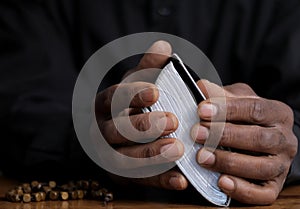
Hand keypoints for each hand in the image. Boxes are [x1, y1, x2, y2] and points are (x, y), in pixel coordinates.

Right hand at [95, 41, 187, 189]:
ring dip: (151, 155)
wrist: (110, 138)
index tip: (156, 91)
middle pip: (117, 131)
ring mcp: (109, 156)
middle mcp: (102, 131)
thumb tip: (163, 46)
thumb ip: (149, 68)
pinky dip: (159, 180)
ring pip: (124, 160)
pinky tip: (180, 179)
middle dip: (144, 127)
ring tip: (177, 150)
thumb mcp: (136, 84)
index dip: (133, 94)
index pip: (114, 97)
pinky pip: (139, 181)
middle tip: (172, 121)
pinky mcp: (122, 177)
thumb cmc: (129, 106)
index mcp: (105, 105)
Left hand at [192, 80, 297, 203]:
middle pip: (260, 138)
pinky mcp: (273, 186)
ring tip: (203, 157)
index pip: (256, 109)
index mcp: (278, 114)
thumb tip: (202, 87)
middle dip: (226, 136)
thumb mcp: (235, 100)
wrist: (258, 140)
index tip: (202, 110)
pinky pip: (263, 194)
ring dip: (230, 162)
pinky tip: (222, 182)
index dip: (228, 110)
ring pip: (261, 167)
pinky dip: (243, 190)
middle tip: (198, 133)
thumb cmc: (244, 118)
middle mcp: (285, 140)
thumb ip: (220, 94)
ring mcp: (282, 165)